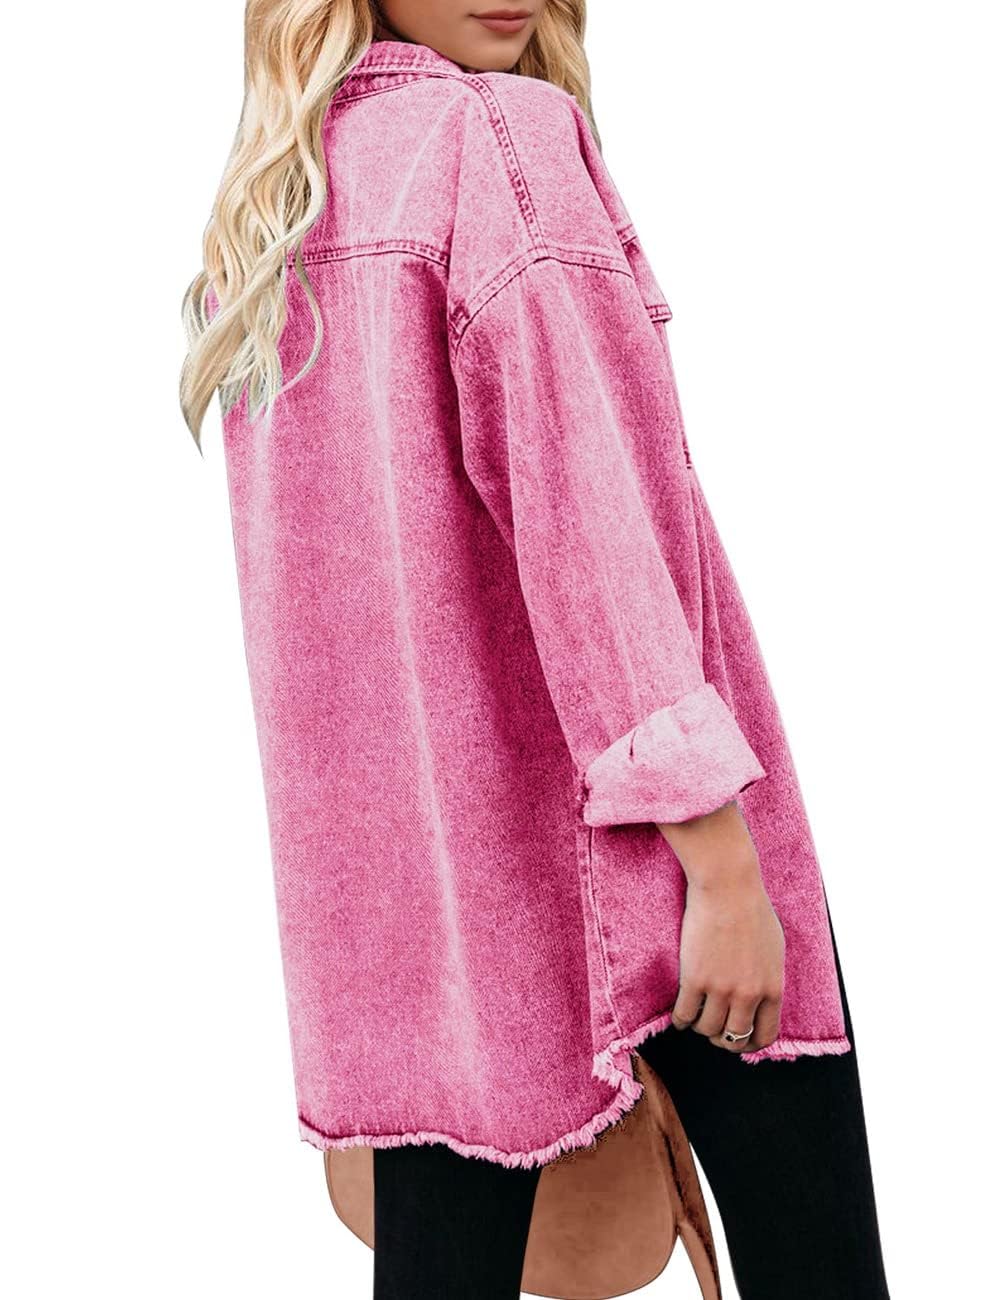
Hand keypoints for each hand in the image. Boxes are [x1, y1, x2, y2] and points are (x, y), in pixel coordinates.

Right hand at [656, 801, 783, 1052]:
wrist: (728, 887)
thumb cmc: (752, 910)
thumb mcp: (774, 950)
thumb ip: (768, 979)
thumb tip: (761, 1000)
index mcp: (773, 988)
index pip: (765, 1035)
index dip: (750, 1044)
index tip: (739, 1038)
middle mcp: (749, 995)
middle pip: (734, 1038)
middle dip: (723, 1039)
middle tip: (713, 1030)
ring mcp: (721, 989)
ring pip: (708, 1030)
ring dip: (700, 1027)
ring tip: (695, 1017)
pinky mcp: (695, 979)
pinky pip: (684, 1015)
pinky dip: (680, 1020)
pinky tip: (679, 1013)